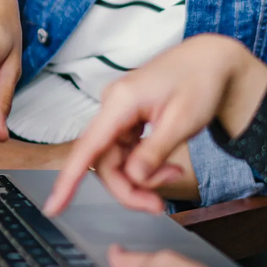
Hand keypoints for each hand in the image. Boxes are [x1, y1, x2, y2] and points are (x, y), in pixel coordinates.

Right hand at [44, 34, 266, 216]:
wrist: (212, 59)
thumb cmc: (201, 81)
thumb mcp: (183, 121)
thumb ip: (155, 152)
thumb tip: (133, 178)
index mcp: (122, 101)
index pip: (88, 148)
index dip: (69, 180)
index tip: (53, 207)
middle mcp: (114, 105)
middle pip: (106, 162)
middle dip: (131, 188)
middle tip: (158, 205)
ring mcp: (120, 112)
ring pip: (117, 161)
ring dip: (143, 177)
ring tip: (174, 174)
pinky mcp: (129, 118)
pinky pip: (127, 152)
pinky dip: (146, 165)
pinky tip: (168, 166)